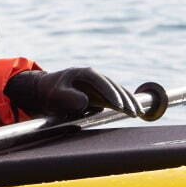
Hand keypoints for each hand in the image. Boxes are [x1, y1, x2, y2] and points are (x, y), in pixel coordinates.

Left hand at [5, 67, 141, 120]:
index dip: (111, 94)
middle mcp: (95, 77)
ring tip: (139, 113)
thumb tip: (85, 102)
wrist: (46, 91)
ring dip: (129, 102)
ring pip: (119, 92)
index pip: (102, 83)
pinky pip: (116, 97)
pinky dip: (126, 103)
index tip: (119, 106)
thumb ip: (68, 97)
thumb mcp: (56, 94)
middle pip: (114, 87)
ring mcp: (99, 85)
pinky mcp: (101, 93)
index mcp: (85, 73)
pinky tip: (135, 111)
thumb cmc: (50, 92)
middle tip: (134, 112)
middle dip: (125, 100)